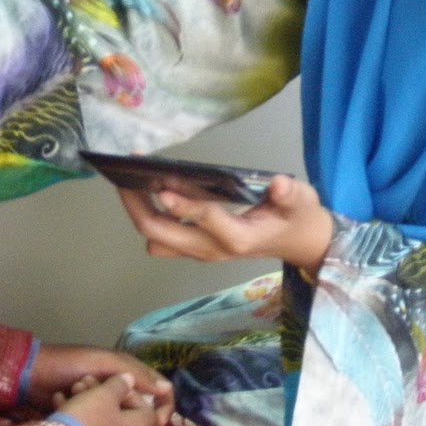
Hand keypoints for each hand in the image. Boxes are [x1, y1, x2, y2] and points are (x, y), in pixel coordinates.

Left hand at [29, 344, 172, 425]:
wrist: (32, 375)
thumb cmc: (69, 364)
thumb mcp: (104, 364)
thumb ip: (134, 374)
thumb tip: (166, 389)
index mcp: (127, 369)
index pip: (158, 388)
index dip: (163, 405)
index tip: (159, 423)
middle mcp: (120, 385)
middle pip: (143, 407)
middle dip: (139, 419)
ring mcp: (104, 401)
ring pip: (125, 418)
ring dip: (118, 423)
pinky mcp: (90, 414)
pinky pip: (106, 425)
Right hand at [53, 373, 159, 425]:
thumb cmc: (90, 418)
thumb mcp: (105, 394)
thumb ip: (120, 385)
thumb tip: (132, 380)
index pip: (147, 409)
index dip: (133, 393)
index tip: (116, 383)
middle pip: (121, 412)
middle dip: (105, 393)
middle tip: (87, 380)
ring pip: (102, 418)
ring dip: (88, 400)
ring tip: (73, 387)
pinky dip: (77, 414)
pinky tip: (60, 401)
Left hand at [115, 174, 333, 276]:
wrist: (298, 243)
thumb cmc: (298, 216)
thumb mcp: (301, 201)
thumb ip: (289, 194)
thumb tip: (278, 183)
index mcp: (239, 237)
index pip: (206, 221)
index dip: (184, 205)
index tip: (164, 186)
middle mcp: (213, 249)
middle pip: (163, 235)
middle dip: (139, 207)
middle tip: (124, 175)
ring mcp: (201, 251)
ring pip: (156, 239)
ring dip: (139, 212)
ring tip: (128, 179)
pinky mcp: (195, 247)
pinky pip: (162, 238)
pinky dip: (150, 216)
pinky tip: (145, 189)